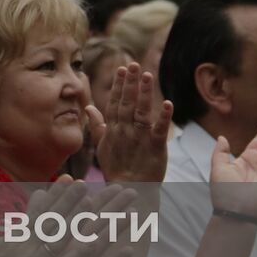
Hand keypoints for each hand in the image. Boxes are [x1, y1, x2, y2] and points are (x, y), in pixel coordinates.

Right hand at [90, 63, 171, 182]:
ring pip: (141, 112)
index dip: (118, 85)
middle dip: (130, 83)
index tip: (121, 69)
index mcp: (113, 130)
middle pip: (127, 103)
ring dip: (144, 93)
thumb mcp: (102, 146)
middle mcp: (125, 131)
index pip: (115, 103)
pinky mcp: (155, 148)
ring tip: (146, 75)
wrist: (130, 191)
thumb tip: (89, 107)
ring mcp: (140, 139)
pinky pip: (160, 130)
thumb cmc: (116, 168)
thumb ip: (97, 125)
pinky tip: (168, 103)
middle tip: (132, 64)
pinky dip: (164, 117)